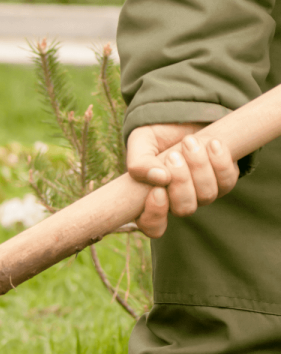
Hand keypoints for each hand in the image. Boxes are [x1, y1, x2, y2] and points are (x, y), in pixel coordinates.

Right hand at [127, 123, 238, 237]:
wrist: (184, 113)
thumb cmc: (157, 133)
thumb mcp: (140, 143)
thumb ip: (139, 162)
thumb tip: (159, 178)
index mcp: (151, 200)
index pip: (153, 226)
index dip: (156, 215)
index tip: (157, 191)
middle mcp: (178, 201)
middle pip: (184, 209)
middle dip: (181, 182)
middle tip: (173, 155)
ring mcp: (202, 192)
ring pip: (206, 195)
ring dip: (199, 168)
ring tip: (190, 142)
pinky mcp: (224, 179)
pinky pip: (227, 180)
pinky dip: (220, 161)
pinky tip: (212, 143)